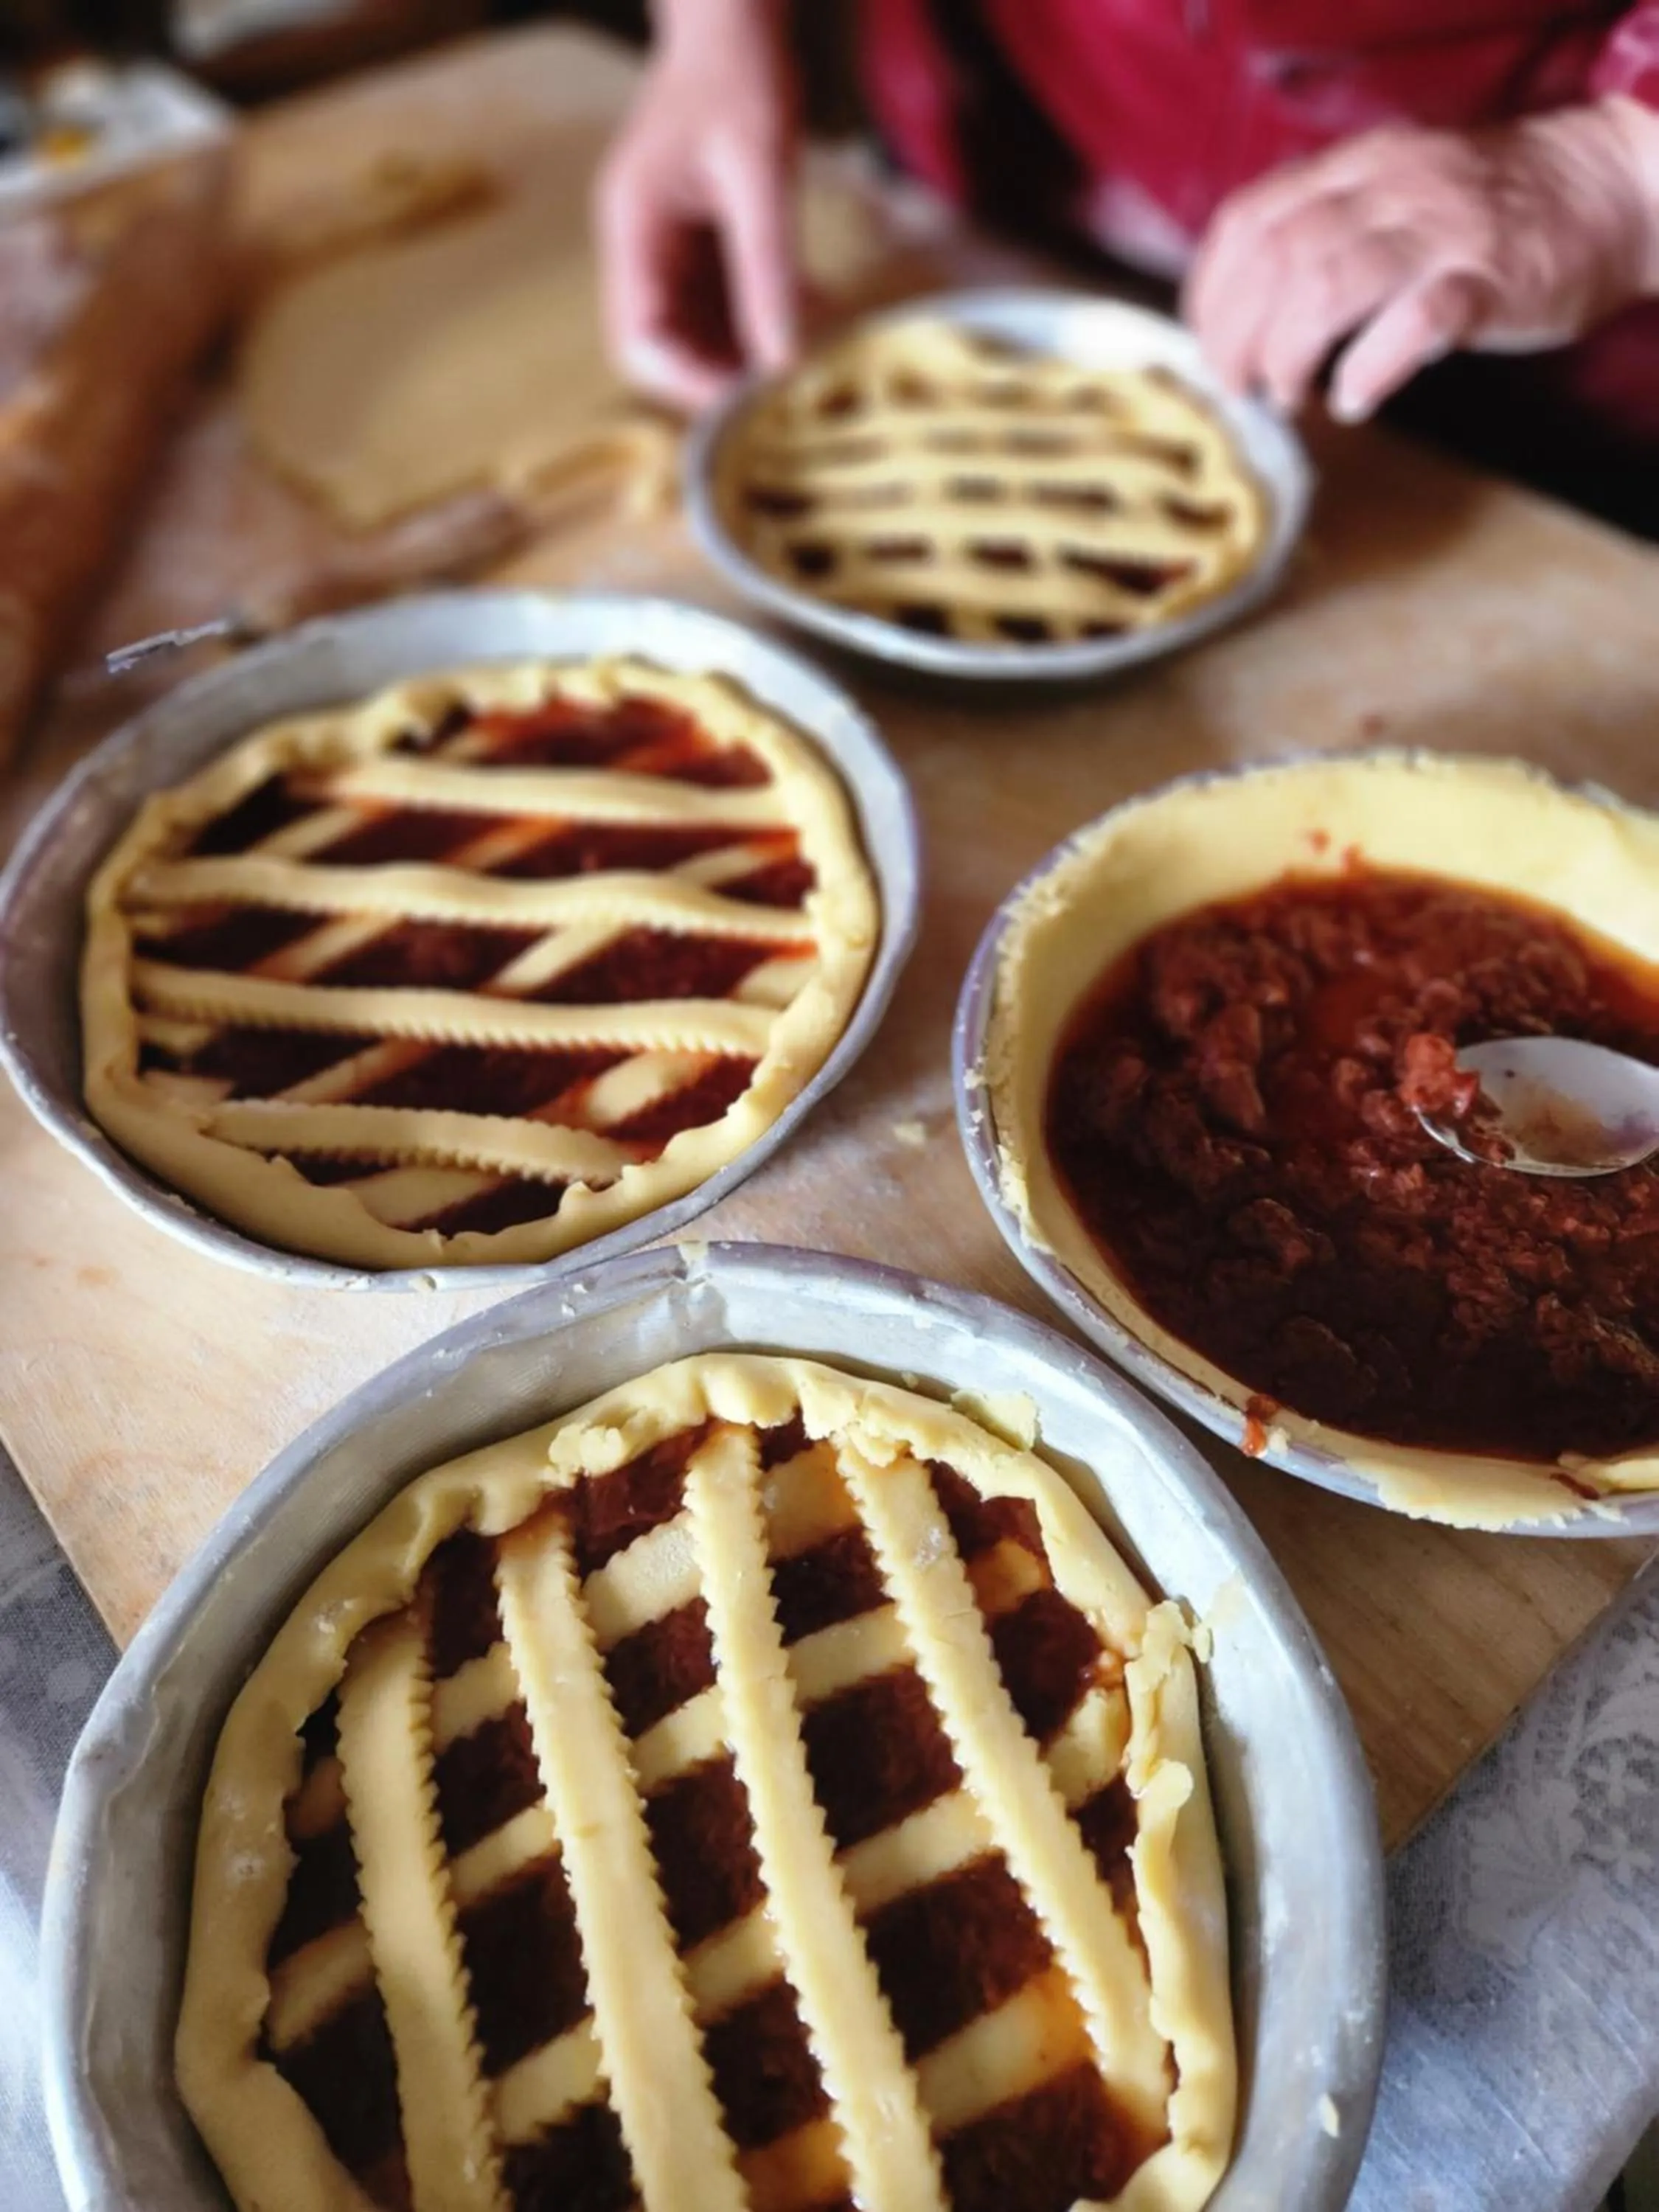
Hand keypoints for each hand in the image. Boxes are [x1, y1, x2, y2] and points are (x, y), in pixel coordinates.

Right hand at [595, 0, 798, 411]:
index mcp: (634, 227)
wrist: (735, 12)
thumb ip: (768, 272)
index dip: (689, 382)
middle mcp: (641, 244)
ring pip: (698, 330)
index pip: (639, 341)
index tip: (750, 399)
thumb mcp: (763, 174)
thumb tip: (784, 362)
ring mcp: (668, 243)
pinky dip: (765, 313)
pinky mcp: (701, 237)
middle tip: (789, 389)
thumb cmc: (741, 71)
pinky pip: (725, 298)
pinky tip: (815, 310)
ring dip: (750, 350)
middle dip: (722, 373)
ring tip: (810, 354)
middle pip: (665, 347)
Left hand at [1185, 100, 1658, 422]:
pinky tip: (1353, 400)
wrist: (1607, 189)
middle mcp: (1392, 189)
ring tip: (1291, 394)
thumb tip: (1248, 315)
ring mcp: (1443, 231)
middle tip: (1244, 388)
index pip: (1250, 222)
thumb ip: (1325, 235)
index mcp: (1357, 168)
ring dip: (1289, 354)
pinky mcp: (1490, 279)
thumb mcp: (1392, 198)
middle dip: (1239, 337)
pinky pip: (1412, 323)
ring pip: (1328, 285)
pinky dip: (1366, 370)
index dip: (1213, 295)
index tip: (1210, 347)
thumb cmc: (1487, 213)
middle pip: (1277, 260)